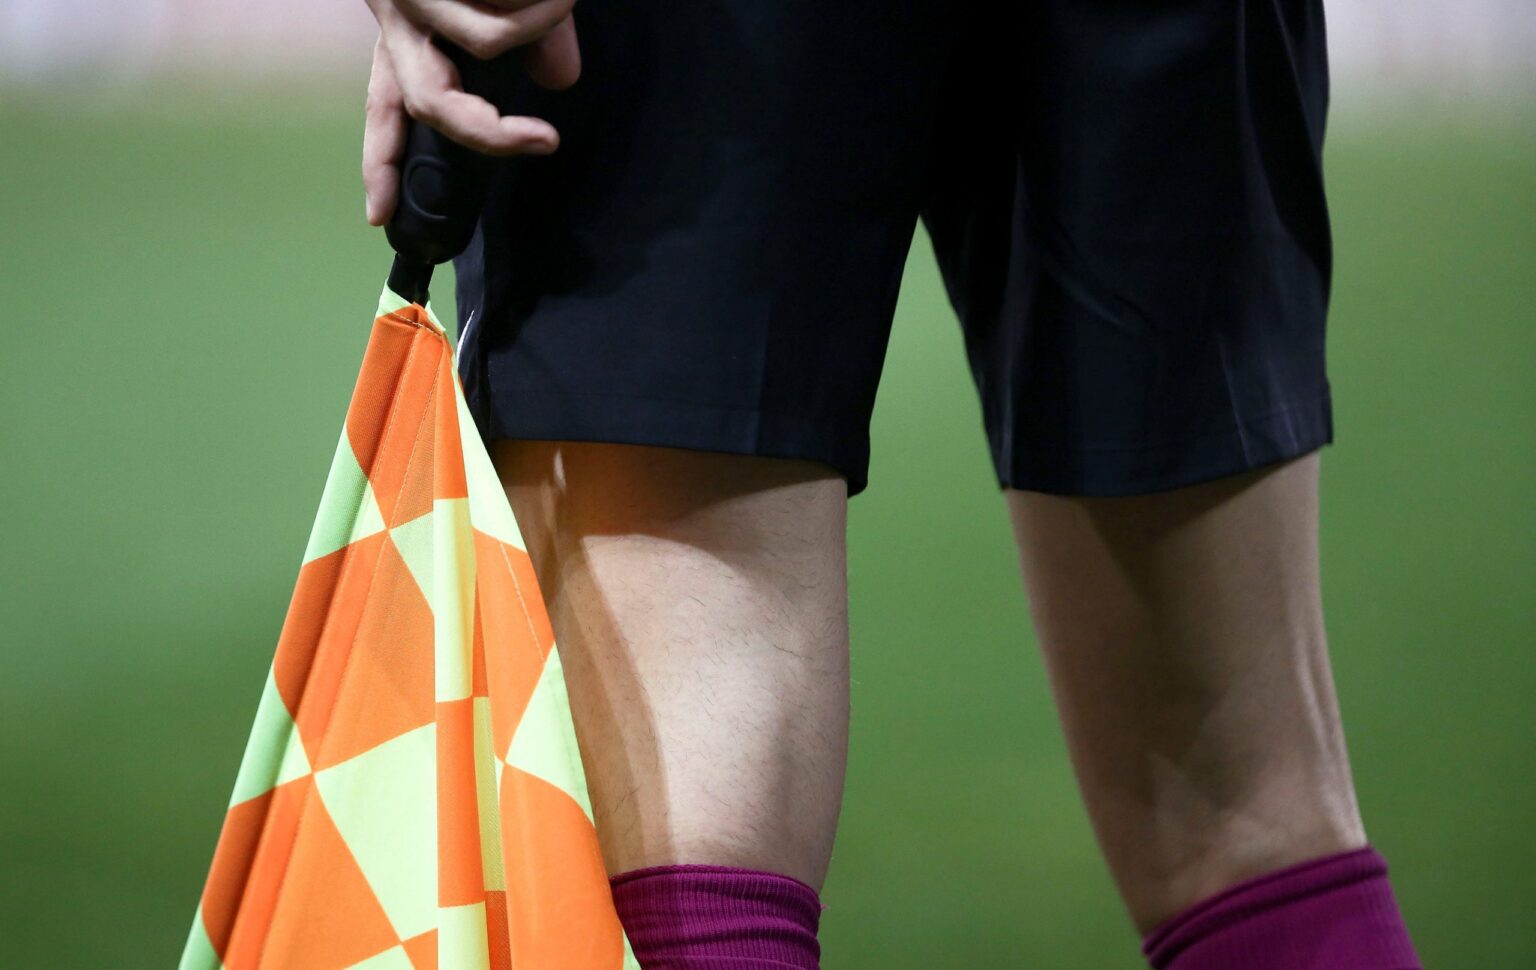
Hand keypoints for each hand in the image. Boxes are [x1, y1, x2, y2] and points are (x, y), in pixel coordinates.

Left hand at [362, 0, 580, 225]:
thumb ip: (535, 42)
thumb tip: (559, 80)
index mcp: (405, 31)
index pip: (387, 106)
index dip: (382, 162)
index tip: (380, 214)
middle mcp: (397, 16)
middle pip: (431, 102)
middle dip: (489, 131)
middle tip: (543, 140)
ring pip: (488, 41)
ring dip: (538, 21)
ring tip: (560, 3)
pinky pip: (509, 10)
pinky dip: (544, 4)